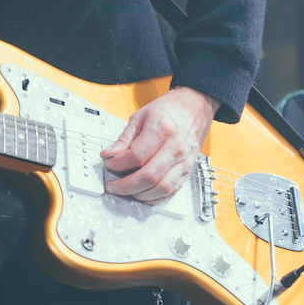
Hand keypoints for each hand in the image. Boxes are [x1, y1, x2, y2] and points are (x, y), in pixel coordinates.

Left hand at [100, 87, 219, 203]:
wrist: (195, 107)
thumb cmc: (169, 110)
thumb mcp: (140, 116)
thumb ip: (124, 139)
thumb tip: (109, 154)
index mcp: (162, 130)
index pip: (136, 156)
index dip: (117, 164)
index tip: (108, 163)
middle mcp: (175, 147)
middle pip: (149, 176)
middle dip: (125, 185)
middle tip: (112, 185)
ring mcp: (183, 161)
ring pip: (161, 188)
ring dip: (139, 194)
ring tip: (126, 190)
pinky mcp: (187, 171)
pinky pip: (171, 192)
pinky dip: (154, 197)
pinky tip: (142, 193)